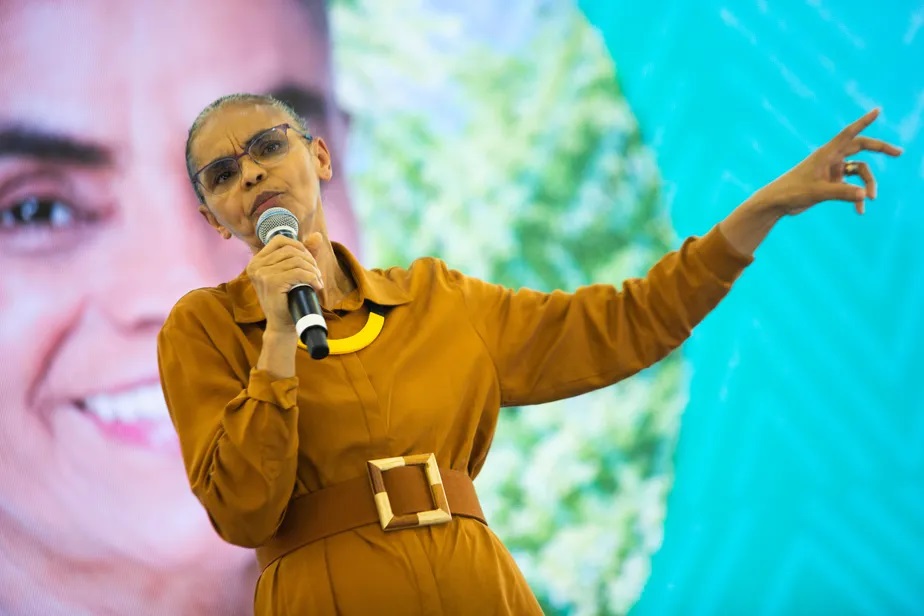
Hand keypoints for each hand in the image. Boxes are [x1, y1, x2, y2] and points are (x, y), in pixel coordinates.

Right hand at [246, 232, 324, 333]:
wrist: (282, 325)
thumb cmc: (287, 299)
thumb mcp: (293, 273)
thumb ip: (304, 253)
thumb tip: (317, 235)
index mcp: (256, 261)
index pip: (280, 240)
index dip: (299, 246)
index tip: (309, 260)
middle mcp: (256, 265)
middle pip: (290, 250)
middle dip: (309, 260)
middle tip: (316, 274)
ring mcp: (262, 274)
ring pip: (296, 261)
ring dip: (312, 270)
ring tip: (317, 281)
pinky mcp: (272, 283)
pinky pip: (299, 272)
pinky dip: (312, 278)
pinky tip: (316, 286)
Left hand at [753, 108, 902, 216]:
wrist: (777, 203)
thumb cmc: (792, 192)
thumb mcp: (818, 192)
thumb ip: (841, 193)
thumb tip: (864, 195)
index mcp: (826, 153)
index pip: (849, 133)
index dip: (864, 121)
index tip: (878, 110)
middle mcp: (831, 159)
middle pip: (861, 148)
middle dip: (880, 149)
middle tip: (899, 153)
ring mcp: (832, 171)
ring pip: (859, 171)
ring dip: (867, 184)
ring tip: (870, 198)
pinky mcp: (831, 183)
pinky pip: (851, 186)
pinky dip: (857, 196)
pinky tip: (860, 210)